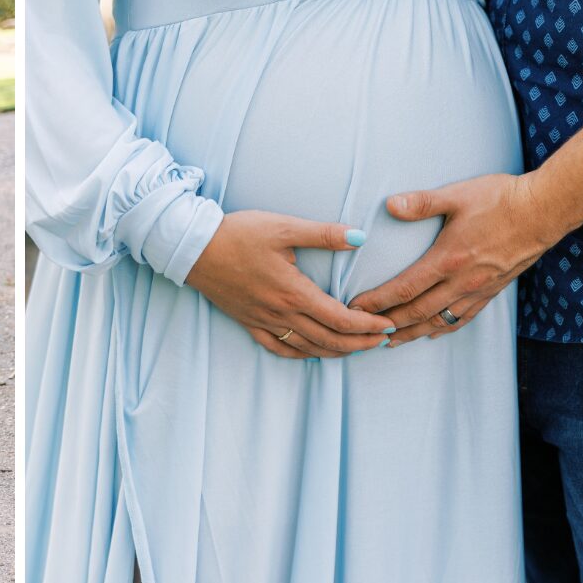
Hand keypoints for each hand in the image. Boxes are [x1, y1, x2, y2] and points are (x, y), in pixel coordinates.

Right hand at [184, 210, 390, 358]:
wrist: (193, 247)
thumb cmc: (237, 234)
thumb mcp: (283, 227)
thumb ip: (323, 234)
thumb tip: (360, 236)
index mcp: (294, 292)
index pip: (341, 319)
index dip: (369, 325)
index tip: (389, 324)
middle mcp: (281, 313)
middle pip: (330, 339)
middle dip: (361, 343)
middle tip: (384, 340)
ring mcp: (264, 321)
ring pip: (308, 348)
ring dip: (338, 351)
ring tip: (358, 348)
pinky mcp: (248, 322)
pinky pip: (279, 348)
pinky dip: (302, 355)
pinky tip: (313, 353)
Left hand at [347, 173, 557, 345]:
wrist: (545, 210)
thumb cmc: (501, 199)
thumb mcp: (457, 195)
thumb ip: (422, 202)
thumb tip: (390, 205)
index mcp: (449, 259)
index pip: (405, 288)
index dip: (379, 301)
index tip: (356, 309)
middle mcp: (462, 281)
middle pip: (418, 312)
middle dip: (388, 324)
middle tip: (364, 332)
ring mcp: (479, 289)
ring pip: (440, 320)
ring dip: (413, 333)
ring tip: (391, 341)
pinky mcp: (493, 291)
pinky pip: (464, 317)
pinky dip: (444, 328)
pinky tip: (433, 333)